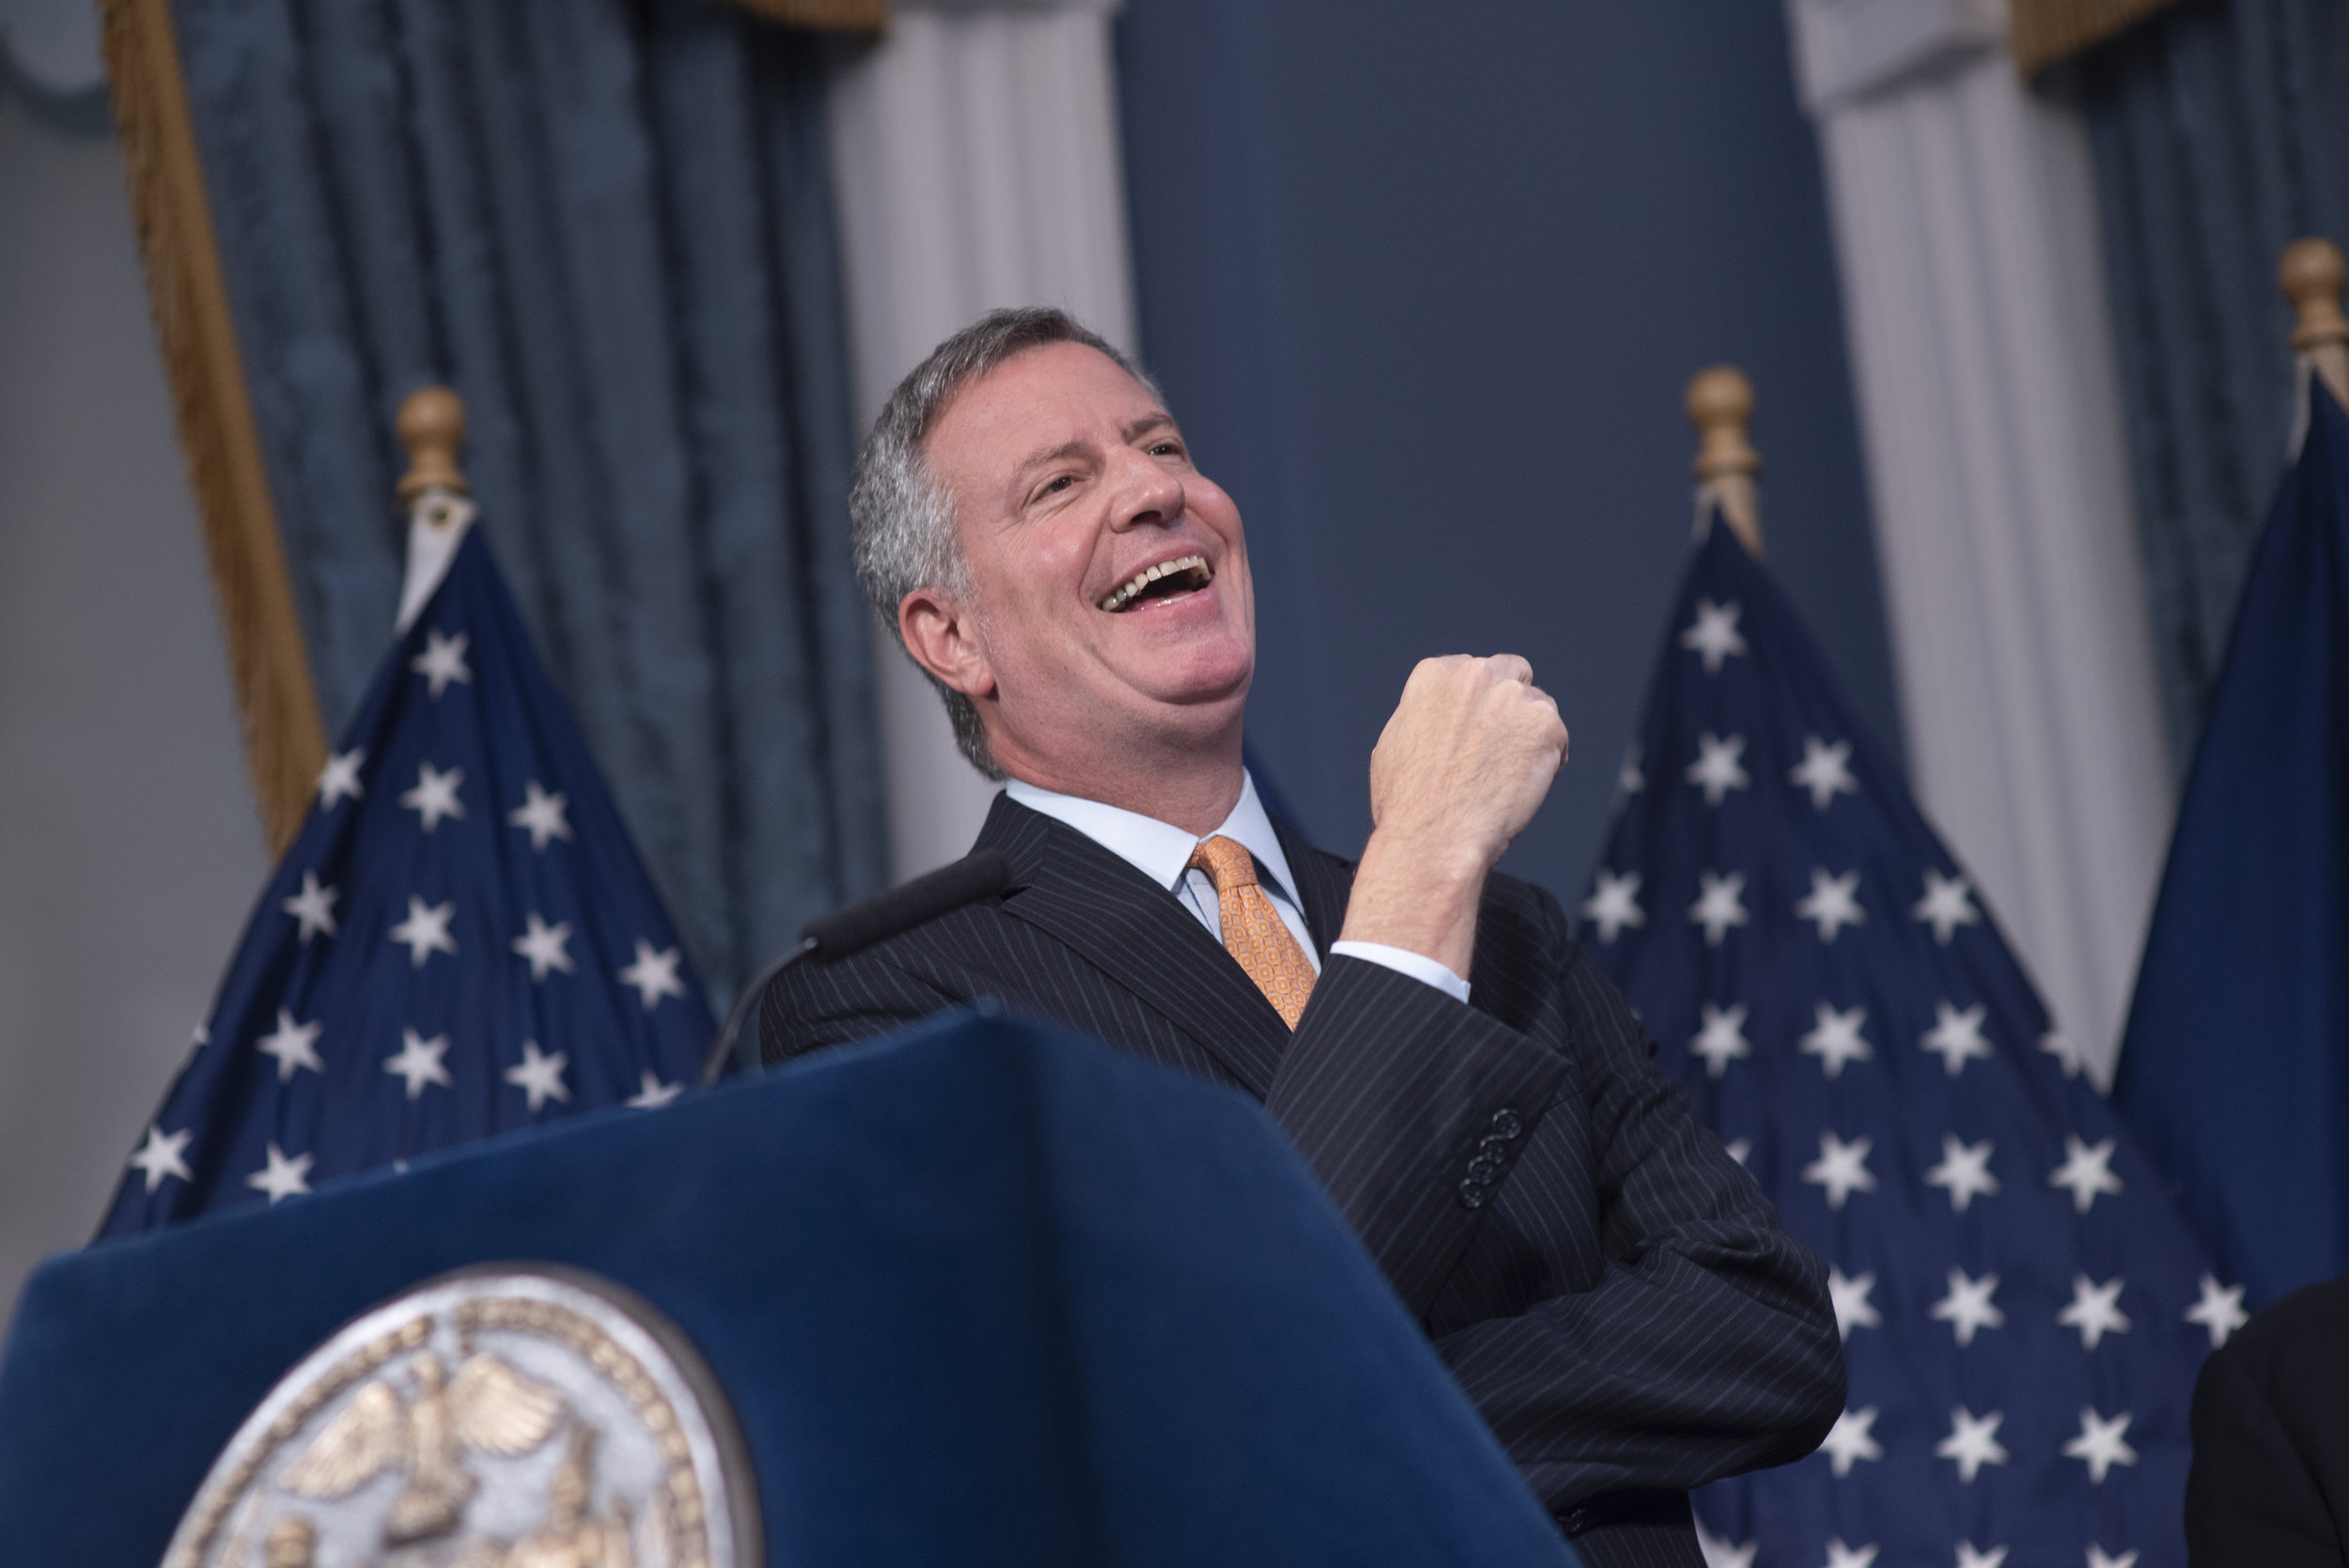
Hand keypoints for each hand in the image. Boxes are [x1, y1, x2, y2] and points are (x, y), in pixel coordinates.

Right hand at [1338, 655, 1568, 978]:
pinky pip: (1558, 737)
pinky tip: (1522, 787)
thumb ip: (1425, 717)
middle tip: (1502, 746)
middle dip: (1509, 705)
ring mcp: (1512, 696)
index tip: (1477, 730)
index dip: (1478, 703)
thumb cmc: (1407, 805)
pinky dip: (1548, 760)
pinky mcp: (1544, 723)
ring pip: (1537, 705)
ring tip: (1507, 777)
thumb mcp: (1395, 743)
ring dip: (1529, 733)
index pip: (1473, 672)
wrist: (1433, 838)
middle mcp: (1475, 674)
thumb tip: (1439, 721)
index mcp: (1435, 675)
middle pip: (1512, 673)